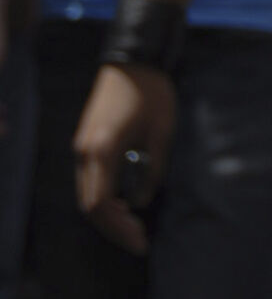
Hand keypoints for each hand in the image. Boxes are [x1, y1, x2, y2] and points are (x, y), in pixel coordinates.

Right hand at [74, 62, 176, 253]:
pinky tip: (123, 201)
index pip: (101, 206)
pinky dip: (103, 195)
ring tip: (133, 224)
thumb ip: (152, 171)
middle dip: (113, 226)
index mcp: (102, 151)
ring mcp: (82, 145)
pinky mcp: (86, 138)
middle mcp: (85, 152)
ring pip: (87, 193)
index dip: (119, 229)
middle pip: (90, 204)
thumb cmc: (152, 92)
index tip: (140, 241)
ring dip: (107, 213)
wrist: (135, 57)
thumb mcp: (161, 134)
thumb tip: (141, 201)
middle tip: (139, 239)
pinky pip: (89, 178)